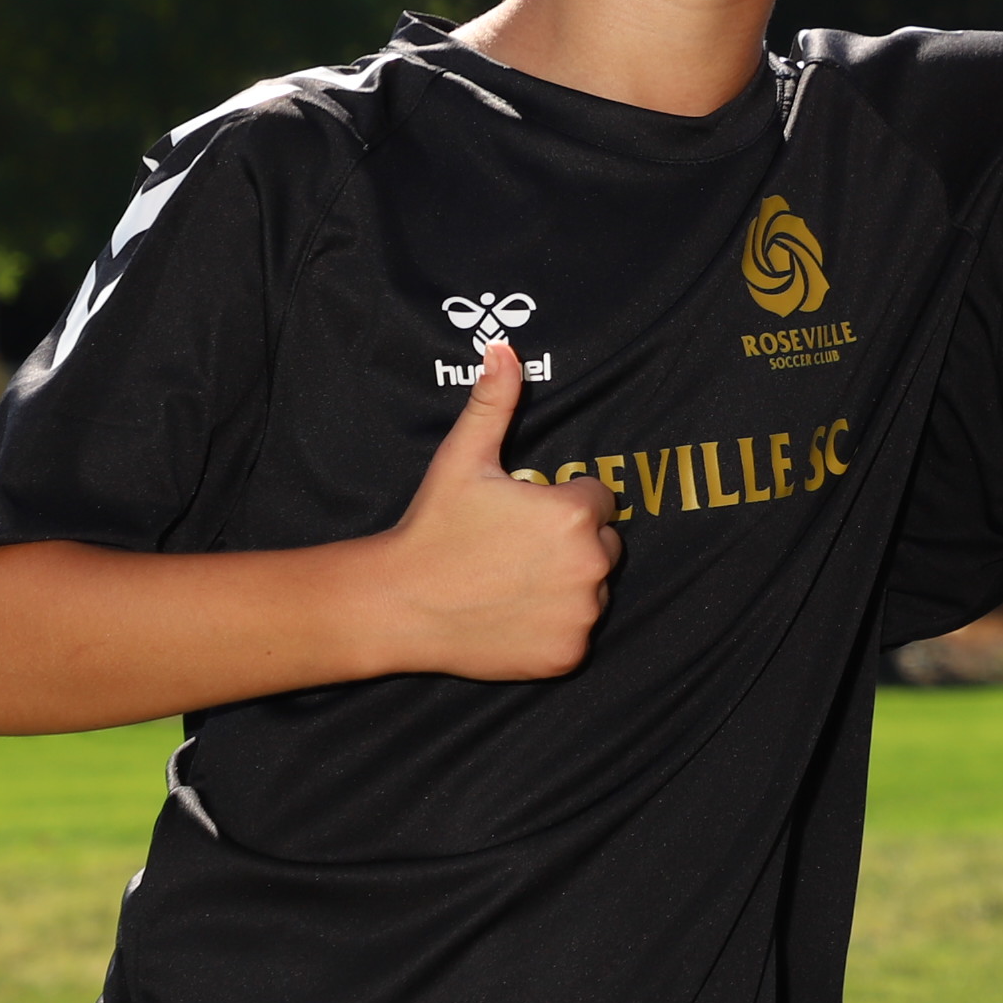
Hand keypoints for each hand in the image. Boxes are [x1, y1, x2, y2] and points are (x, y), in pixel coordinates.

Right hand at [368, 342, 618, 680]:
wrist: (397, 603)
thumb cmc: (433, 527)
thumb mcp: (464, 458)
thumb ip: (495, 402)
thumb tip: (504, 348)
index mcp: (577, 513)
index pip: (599, 500)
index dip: (561, 503)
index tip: (522, 516)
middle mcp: (592, 564)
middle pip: (604, 544)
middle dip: (571, 543)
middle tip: (514, 549)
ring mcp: (582, 614)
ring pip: (594, 589)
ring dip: (567, 584)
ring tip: (511, 580)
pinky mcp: (568, 654)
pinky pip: (577, 634)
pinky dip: (554, 627)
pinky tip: (513, 614)